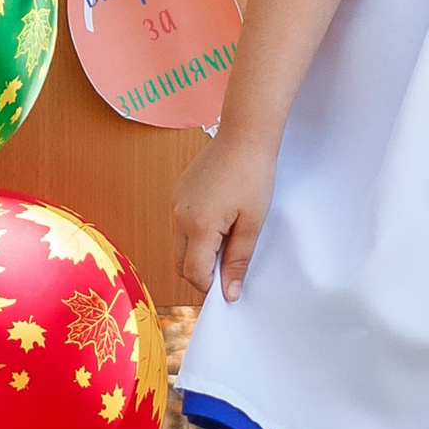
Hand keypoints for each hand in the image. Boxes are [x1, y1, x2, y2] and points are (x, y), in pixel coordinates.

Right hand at [174, 122, 279, 303]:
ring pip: (179, 245)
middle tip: (230, 266)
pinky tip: (219, 222)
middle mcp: (179, 216)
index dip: (211, 286)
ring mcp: (175, 203)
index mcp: (198, 226)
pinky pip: (180, 225)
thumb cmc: (253, 176)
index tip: (229, 287)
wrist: (244, 136)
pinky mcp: (178, 193)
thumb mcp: (252, 223)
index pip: (194, 273)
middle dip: (202, 272)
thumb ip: (238, 260)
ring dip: (198, 253)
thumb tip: (230, 292)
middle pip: (181, 263)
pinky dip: (195, 234)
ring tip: (228, 239)